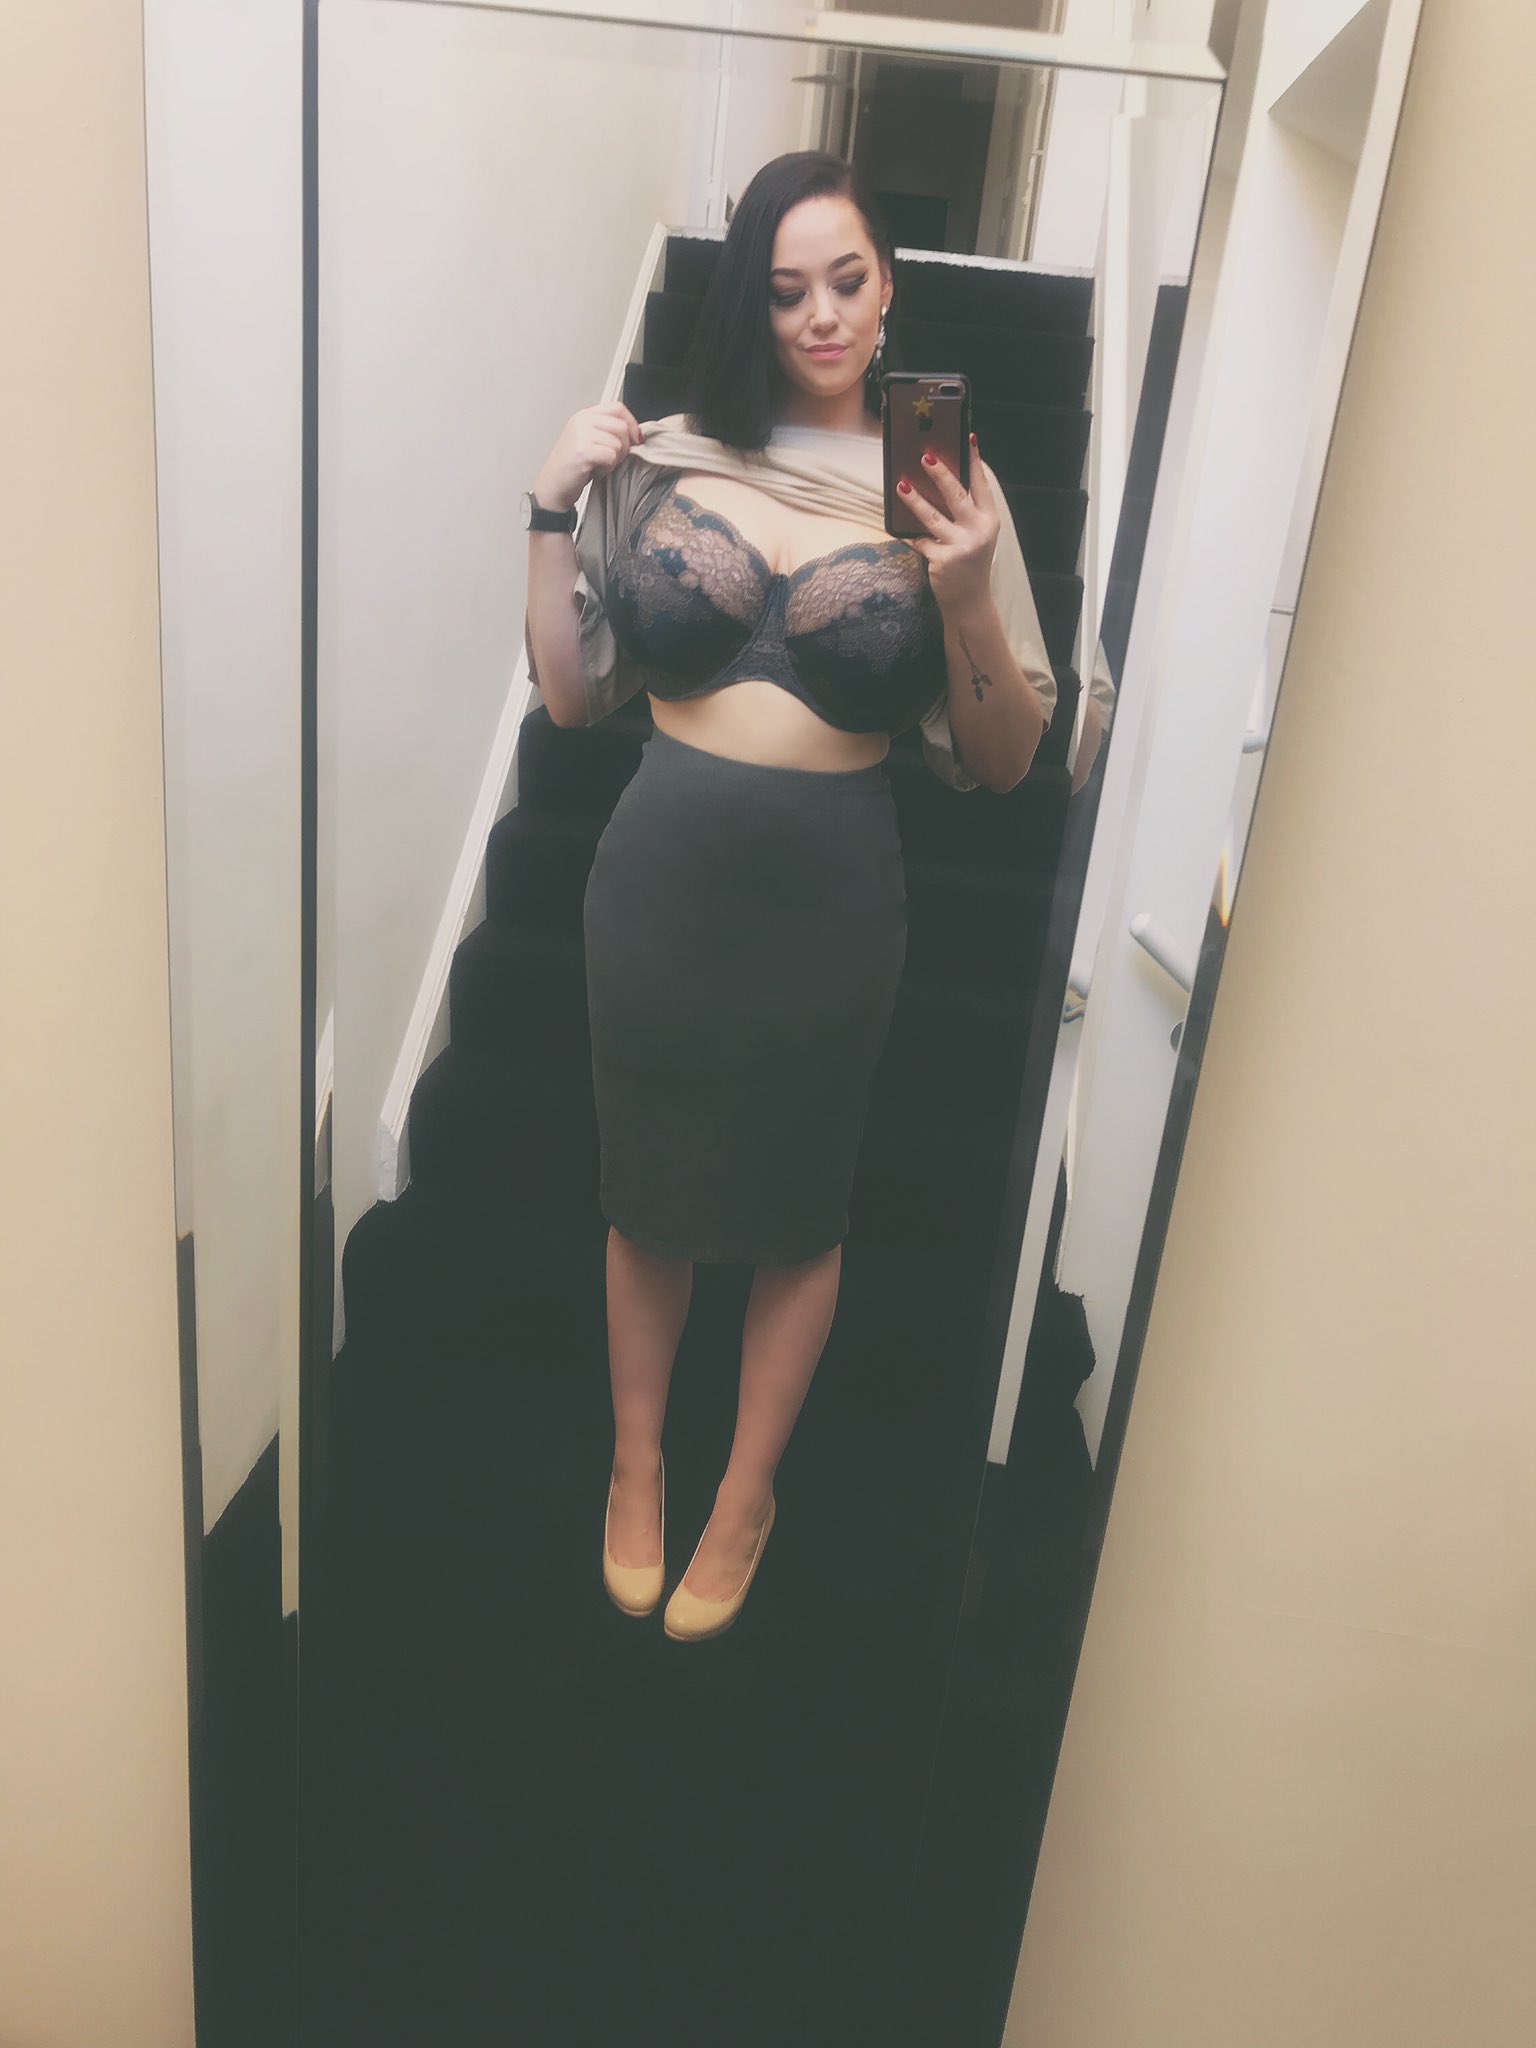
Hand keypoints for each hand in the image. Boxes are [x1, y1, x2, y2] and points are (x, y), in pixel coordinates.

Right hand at [533, 402, 645, 514]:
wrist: (552, 487)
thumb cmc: (572, 467)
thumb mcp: (589, 441)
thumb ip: (608, 431)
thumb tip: (637, 434)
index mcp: (584, 415)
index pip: (618, 408)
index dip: (631, 424)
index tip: (635, 440)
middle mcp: (582, 420)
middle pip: (622, 427)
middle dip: (624, 447)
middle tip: (609, 460)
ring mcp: (581, 434)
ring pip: (618, 444)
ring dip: (614, 460)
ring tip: (597, 465)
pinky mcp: (583, 450)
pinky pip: (611, 457)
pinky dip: (607, 469)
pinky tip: (594, 471)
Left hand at [896, 438, 998, 614]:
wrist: (970, 600)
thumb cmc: (969, 561)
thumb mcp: (976, 534)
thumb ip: (966, 511)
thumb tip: (939, 479)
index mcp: (989, 519)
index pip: (981, 484)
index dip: (975, 461)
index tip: (969, 438)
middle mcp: (978, 531)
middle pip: (956, 495)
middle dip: (940, 474)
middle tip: (925, 457)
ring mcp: (960, 546)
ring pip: (932, 516)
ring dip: (914, 499)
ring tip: (900, 484)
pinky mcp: (942, 560)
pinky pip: (919, 540)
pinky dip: (907, 532)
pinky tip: (896, 524)